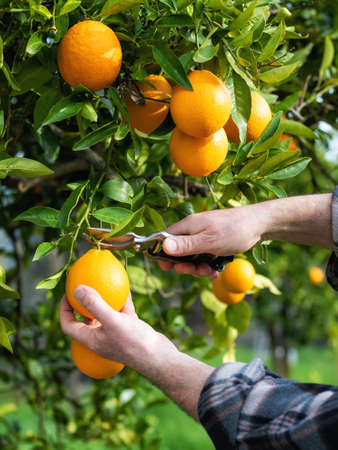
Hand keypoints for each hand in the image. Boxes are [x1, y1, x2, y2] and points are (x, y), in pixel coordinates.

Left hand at [59, 285, 176, 372]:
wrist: (160, 358)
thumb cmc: (135, 342)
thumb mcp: (113, 321)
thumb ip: (94, 304)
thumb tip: (77, 288)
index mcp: (91, 339)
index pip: (68, 325)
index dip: (64, 310)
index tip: (67, 293)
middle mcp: (101, 337)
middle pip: (85, 318)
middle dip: (82, 302)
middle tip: (83, 286)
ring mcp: (116, 334)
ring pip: (105, 314)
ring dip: (104, 299)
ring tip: (102, 283)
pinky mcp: (130, 330)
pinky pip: (122, 313)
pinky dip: (122, 301)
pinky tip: (124, 288)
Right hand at [159, 204, 263, 276]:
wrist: (260, 225)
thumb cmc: (234, 230)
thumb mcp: (209, 241)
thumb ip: (186, 245)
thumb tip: (164, 247)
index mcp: (188, 226)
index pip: (165, 239)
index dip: (162, 254)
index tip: (167, 267)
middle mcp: (193, 230)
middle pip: (178, 251)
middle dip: (185, 265)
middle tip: (195, 271)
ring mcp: (204, 236)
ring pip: (192, 257)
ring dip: (198, 267)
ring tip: (210, 271)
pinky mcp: (213, 242)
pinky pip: (204, 257)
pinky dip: (208, 265)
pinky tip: (216, 271)